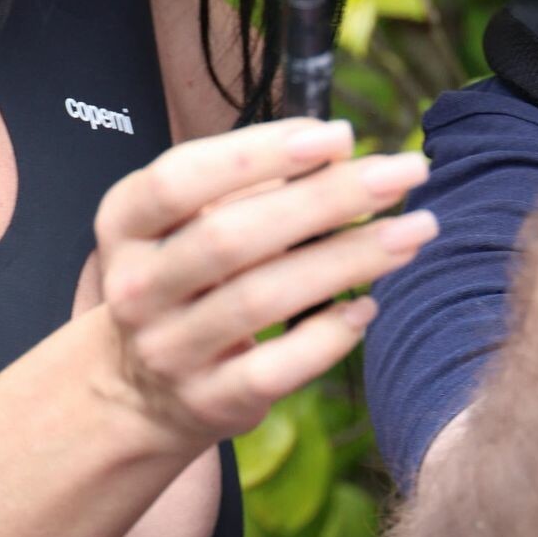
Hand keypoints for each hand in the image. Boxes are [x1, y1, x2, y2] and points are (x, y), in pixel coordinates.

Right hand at [92, 118, 436, 452]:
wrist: (137, 387)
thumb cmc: (182, 278)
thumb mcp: (183, 222)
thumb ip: (243, 184)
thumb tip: (333, 150)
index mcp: (124, 223)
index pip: (181, 178)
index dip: (257, 152)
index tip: (338, 135)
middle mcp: (137, 287)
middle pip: (231, 237)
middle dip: (327, 199)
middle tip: (401, 173)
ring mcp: (170, 349)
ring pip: (263, 298)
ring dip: (348, 259)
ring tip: (412, 231)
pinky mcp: (209, 401)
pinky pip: (276, 368)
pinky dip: (327, 335)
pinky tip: (368, 305)